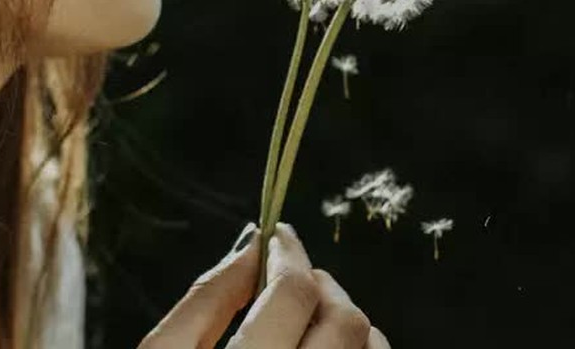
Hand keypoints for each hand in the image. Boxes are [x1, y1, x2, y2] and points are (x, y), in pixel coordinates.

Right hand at [138, 222, 390, 348]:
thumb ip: (203, 302)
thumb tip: (253, 244)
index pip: (293, 295)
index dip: (289, 255)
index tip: (279, 237)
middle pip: (345, 322)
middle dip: (322, 285)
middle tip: (292, 276)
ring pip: (371, 347)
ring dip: (348, 318)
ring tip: (309, 314)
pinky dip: (363, 348)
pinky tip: (328, 346)